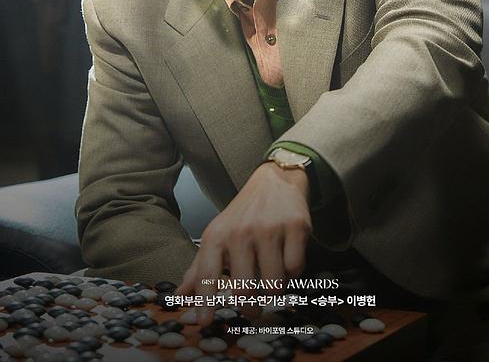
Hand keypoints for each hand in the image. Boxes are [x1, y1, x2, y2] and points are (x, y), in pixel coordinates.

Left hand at [177, 162, 311, 324]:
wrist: (273, 180)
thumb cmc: (243, 214)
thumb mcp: (217, 235)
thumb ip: (199, 268)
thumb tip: (179, 297)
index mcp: (217, 235)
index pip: (207, 274)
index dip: (205, 300)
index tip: (205, 321)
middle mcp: (241, 231)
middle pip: (244, 288)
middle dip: (250, 308)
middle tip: (253, 310)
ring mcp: (269, 228)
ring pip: (274, 284)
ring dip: (275, 290)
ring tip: (272, 279)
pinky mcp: (295, 226)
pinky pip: (295, 269)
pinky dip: (293, 273)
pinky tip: (287, 261)